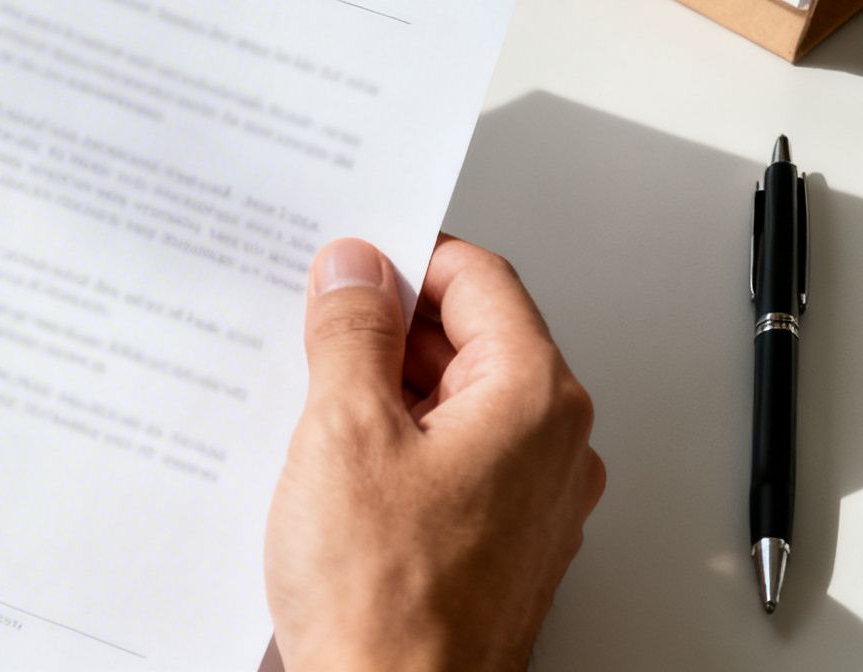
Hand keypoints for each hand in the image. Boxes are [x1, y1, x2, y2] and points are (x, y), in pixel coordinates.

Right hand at [264, 236, 604, 671]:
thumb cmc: (386, 603)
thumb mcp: (344, 431)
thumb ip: (352, 332)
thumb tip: (357, 271)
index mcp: (533, 400)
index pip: (478, 278)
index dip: (403, 260)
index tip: (344, 268)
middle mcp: (549, 447)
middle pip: (468, 338)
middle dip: (385, 329)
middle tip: (313, 337)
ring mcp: (525, 500)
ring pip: (451, 402)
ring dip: (381, 392)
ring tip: (313, 416)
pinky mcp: (492, 542)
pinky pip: (445, 461)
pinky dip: (392, 449)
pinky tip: (333, 472)